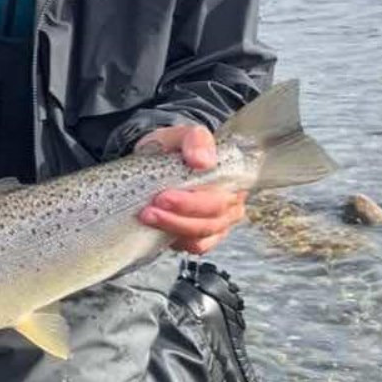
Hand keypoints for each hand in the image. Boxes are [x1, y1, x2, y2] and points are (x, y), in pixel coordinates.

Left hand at [134, 124, 246, 254]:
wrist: (159, 158)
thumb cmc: (174, 148)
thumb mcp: (182, 134)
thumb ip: (195, 139)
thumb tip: (203, 161)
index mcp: (232, 175)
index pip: (222, 196)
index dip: (194, 202)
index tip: (165, 196)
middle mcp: (231, 201)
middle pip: (213, 219)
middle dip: (179, 216)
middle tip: (151, 208)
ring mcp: (220, 220)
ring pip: (203, 235)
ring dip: (174, 228)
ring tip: (148, 216)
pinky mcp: (205, 235)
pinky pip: (198, 246)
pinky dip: (179, 241)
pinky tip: (159, 230)